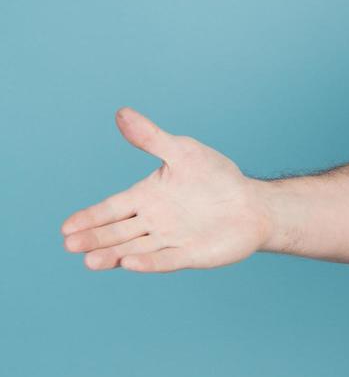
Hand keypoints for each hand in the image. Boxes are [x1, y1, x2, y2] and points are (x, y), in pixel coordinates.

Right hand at [60, 107, 272, 272]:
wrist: (253, 204)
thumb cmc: (216, 177)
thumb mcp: (183, 152)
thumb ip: (152, 138)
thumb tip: (122, 113)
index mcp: (146, 197)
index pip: (111, 209)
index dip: (89, 218)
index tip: (66, 227)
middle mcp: (153, 222)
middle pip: (117, 232)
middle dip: (94, 238)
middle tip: (71, 245)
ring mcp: (170, 240)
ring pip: (134, 249)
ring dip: (113, 254)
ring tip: (90, 261)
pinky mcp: (190, 255)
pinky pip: (166, 259)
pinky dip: (149, 262)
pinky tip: (129, 263)